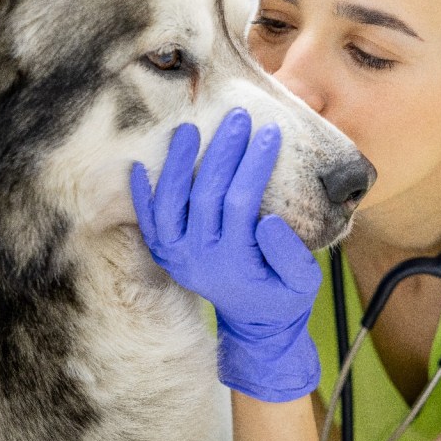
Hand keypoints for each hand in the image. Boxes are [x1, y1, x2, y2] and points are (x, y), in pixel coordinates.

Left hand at [129, 108, 321, 401]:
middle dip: (223, 153)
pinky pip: (148, 221)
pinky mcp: (166, 253)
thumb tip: (270, 222)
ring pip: (169, 205)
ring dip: (177, 165)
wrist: (256, 321)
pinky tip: (137, 165)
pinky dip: (141, 195)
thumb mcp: (303, 283)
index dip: (254, 166)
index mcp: (235, 263)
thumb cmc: (285, 294)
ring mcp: (177, 256)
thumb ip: (291, 256)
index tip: (269, 133)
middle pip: (205, 196)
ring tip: (187, 128)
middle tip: (238, 118)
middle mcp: (199, 259)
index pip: (242, 204)